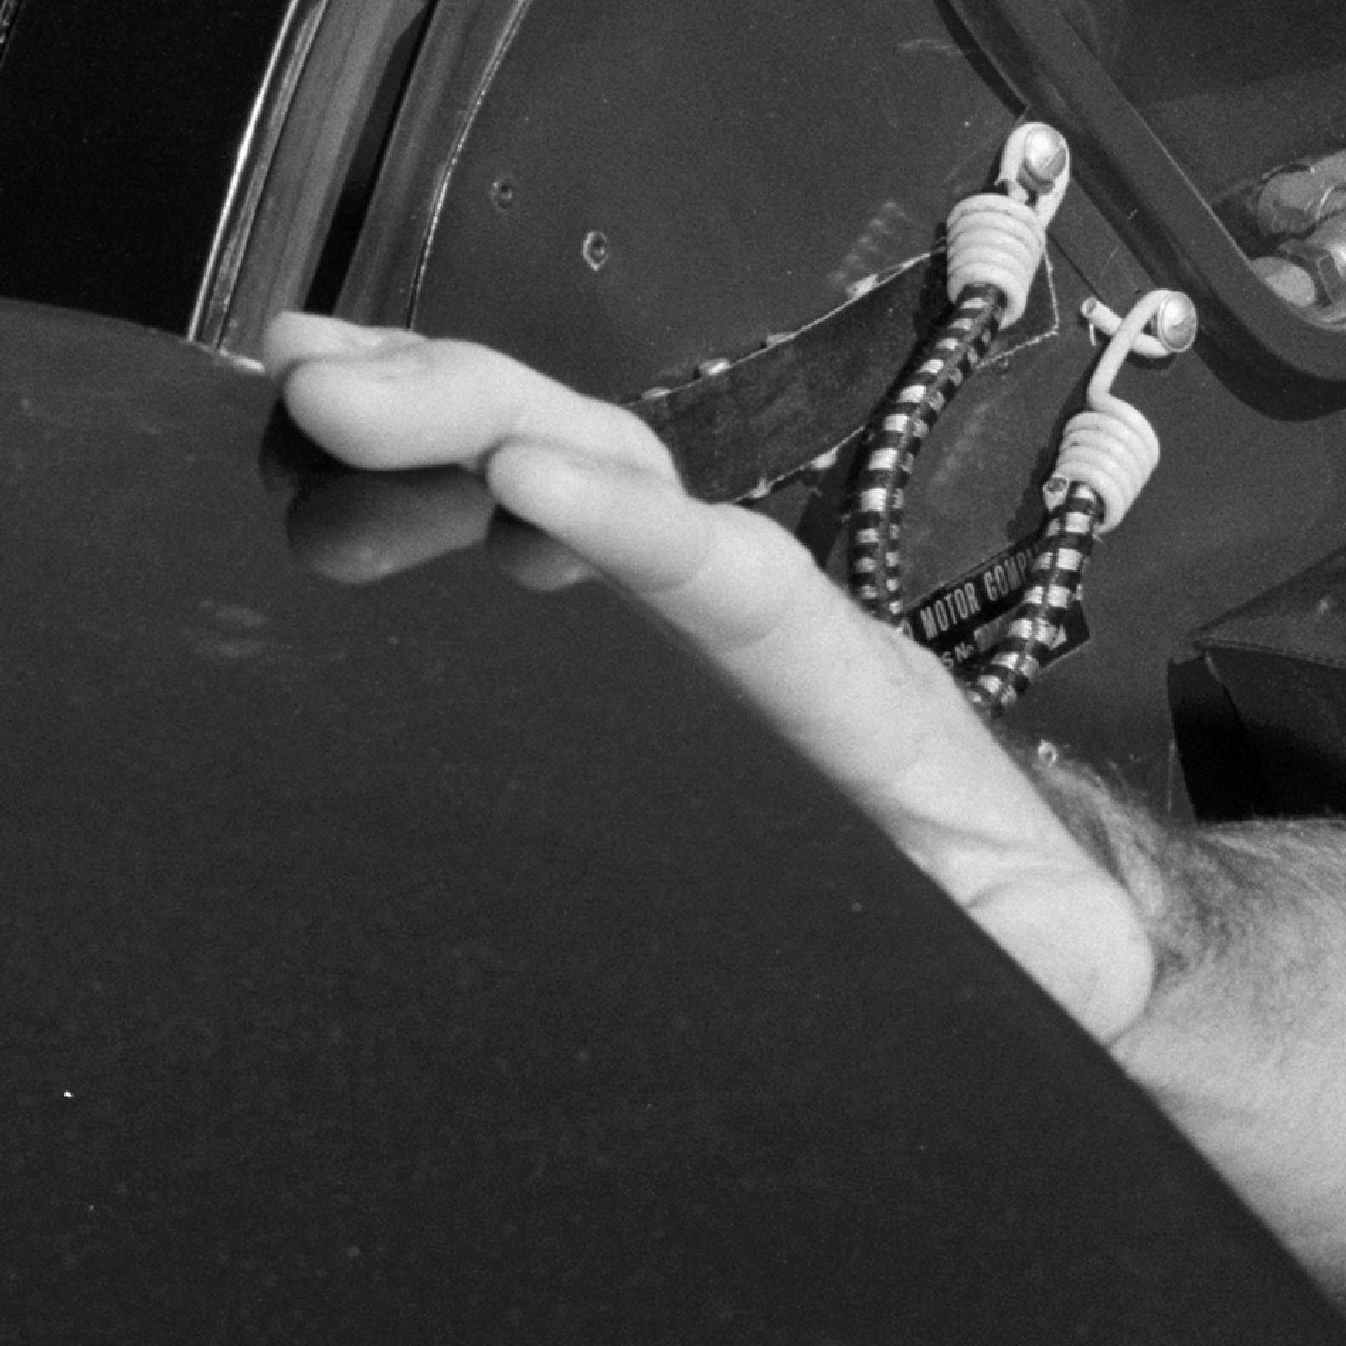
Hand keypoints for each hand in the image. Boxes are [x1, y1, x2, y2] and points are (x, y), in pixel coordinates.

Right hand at [259, 314, 1160, 1038]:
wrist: (1037, 921)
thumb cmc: (1026, 938)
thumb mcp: (1051, 960)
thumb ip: (1046, 955)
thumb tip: (1050, 963)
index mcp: (862, 700)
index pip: (749, 587)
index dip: (637, 527)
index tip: (522, 480)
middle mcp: (772, 625)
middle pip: (634, 479)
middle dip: (485, 416)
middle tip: (328, 394)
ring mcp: (699, 621)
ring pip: (572, 474)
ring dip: (438, 416)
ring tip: (294, 382)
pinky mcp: (644, 645)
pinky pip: (537, 533)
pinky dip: (431, 472)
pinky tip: (312, 443)